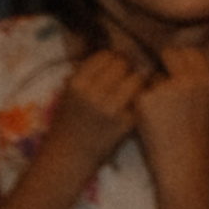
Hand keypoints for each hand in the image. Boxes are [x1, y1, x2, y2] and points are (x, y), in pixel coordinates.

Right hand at [43, 49, 146, 171]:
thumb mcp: (68, 94)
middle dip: (126, 69)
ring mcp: (111, 108)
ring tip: (131, 90)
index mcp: (77, 84)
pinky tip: (133, 105)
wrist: (68, 157)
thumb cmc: (67, 123)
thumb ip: (86, 73)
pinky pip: (141, 98)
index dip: (112, 60)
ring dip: (136, 81)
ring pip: (136, 78)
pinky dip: (139, 99)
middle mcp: (93, 93)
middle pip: (122, 64)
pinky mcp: (125, 122)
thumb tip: (111, 51)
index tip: (113, 69)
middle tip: (124, 79)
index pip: (105, 56)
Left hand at [132, 44, 208, 174]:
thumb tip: (171, 61)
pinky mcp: (146, 99)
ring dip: (151, 87)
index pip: (190, 52)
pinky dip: (140, 105)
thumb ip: (193, 81)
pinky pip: (138, 93)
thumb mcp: (203, 102)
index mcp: (208, 79)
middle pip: (171, 54)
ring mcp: (168, 88)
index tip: (172, 69)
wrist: (183, 165)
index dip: (178, 60)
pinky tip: (148, 122)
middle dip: (162, 64)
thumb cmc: (192, 139)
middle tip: (159, 85)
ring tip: (159, 114)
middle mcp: (191, 79)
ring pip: (152, 75)